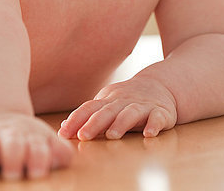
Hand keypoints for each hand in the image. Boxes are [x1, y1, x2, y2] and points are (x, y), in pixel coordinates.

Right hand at [0, 112, 73, 180]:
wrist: (0, 117)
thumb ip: (58, 152)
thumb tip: (63, 156)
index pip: (38, 148)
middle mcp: (7, 135)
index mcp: (31, 139)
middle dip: (12, 157)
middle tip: (12, 175)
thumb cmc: (27, 140)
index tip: (38, 173)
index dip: (39, 158)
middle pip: (11, 143)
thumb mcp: (45, 141)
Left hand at [58, 77, 176, 140]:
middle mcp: (123, 102)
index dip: (76, 119)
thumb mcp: (106, 105)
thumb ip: (87, 117)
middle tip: (83, 136)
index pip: (89, 108)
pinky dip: (154, 125)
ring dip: (121, 123)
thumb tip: (63, 129)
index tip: (63, 133)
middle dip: (94, 123)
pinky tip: (149, 134)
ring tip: (112, 135)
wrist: (160, 86)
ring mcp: (142, 106)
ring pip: (130, 113)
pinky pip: (157, 118)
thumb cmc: (126, 101)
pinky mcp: (161, 112)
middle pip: (107, 111)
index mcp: (108, 101)